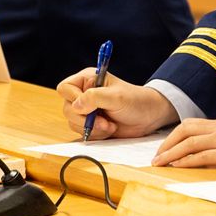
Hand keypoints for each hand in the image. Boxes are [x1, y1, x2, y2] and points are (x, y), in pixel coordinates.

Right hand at [57, 67, 177, 139]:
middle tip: (105, 122)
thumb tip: (76, 106)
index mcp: (87, 80)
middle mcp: (84, 94)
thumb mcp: (116, 97)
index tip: (90, 107)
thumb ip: (94, 98)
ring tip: (110, 126)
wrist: (149, 117)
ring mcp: (87, 110)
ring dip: (92, 128)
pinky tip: (109, 130)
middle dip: (85, 119)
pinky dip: (95, 134)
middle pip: (67, 108)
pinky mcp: (91, 124)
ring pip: (73, 122)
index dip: (74, 99)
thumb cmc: (135, 101)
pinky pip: (82, 132)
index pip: (65, 88)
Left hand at [151, 118, 215, 168]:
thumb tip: (206, 154)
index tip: (162, 148)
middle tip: (156, 158)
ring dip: (171, 154)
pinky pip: (204, 155)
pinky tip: (178, 166)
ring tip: (159, 163)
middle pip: (183, 131)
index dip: (172, 136)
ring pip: (190, 143)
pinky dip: (187, 160)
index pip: (188, 125)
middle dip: (166, 144)